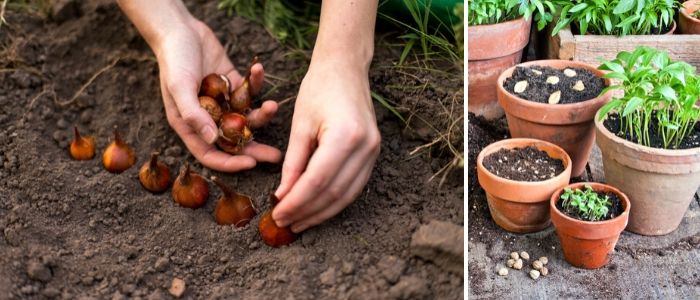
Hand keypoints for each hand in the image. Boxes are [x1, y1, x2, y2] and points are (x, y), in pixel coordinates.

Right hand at [154, 19, 281, 170]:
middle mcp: (208, 117)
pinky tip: (258, 69)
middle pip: (234, 141)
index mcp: (190, 125)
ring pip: (246, 117)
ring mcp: (223, 102)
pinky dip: (256, 82)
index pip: (210, 153)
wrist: (180, 29)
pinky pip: (249, 91)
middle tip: (276, 156)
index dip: (230, 162)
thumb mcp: (179, 87)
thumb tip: (211, 139)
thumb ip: (194, 114)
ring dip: (261, 114)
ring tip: (273, 106)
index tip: (251, 164)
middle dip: (255, 149)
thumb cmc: (174, 60)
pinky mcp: (233, 84)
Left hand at [272, 60, 380, 232]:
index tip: (277, 213)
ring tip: (298, 222)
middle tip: (284, 223)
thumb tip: (283, 196)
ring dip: (321, 212)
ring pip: (347, 195)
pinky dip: (334, 201)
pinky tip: (316, 208)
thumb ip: (293, 163)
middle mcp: (365, 147)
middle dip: (307, 212)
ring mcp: (374, 152)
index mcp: (345, 135)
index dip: (296, 202)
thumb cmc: (318, 89)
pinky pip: (354, 186)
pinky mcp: (374, 154)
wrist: (345, 68)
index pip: (317, 181)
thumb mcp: (300, 125)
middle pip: (333, 193)